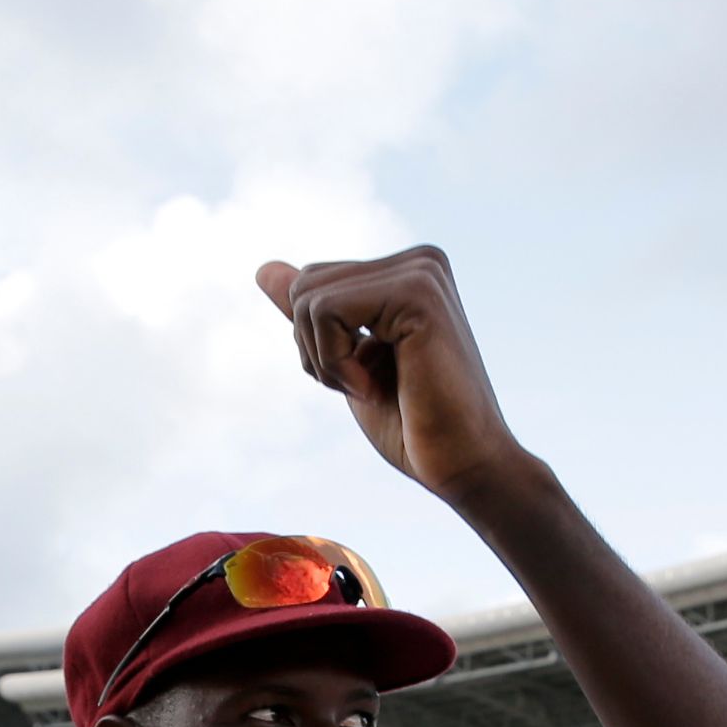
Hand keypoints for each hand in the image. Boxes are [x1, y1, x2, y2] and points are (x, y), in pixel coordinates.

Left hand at [255, 249, 529, 506]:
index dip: (317, 344)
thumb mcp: (345, 362)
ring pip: (308, 297)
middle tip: (366, 387)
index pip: (311, 283)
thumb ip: (313, 315)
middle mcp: (419, 261)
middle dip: (315, 349)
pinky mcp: (418, 294)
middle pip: (304, 284)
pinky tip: (375, 387)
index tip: (365, 380)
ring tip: (374, 388)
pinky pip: (326, 311)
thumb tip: (263, 268)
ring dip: (325, 361)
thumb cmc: (413, 425)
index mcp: (407, 271)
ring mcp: (421, 272)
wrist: (463, 465)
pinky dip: (335, 363)